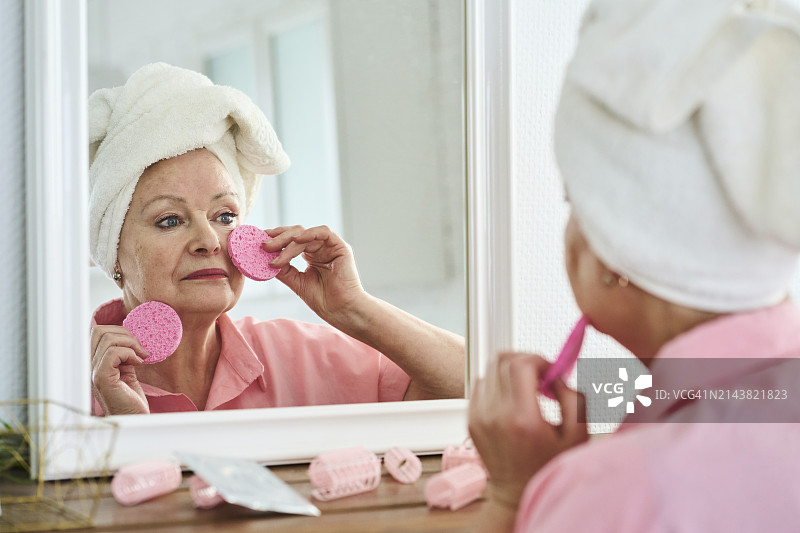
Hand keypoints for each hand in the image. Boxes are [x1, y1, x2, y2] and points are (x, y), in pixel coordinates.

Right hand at [91, 326, 149, 414]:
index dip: (118, 330)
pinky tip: (138, 363)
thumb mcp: (126, 369)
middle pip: (99, 331)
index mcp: (94, 362)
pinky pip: (113, 353)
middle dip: (125, 334)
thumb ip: (123, 354)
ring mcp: (93, 372)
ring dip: (131, 343)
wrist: (134, 418)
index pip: (96, 332)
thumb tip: (131, 335)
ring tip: (141, 356)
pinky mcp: (102, 378)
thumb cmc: (131, 398)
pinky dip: (130, 354)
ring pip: (108, 339)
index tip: (135, 343)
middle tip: (140, 349)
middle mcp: (89, 365)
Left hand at [264, 225, 366, 326]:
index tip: (258, 242)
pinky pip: (324, 232)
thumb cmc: (323, 300)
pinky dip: (309, 234)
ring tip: (273, 249)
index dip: (275, 239)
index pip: (291, 241)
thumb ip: (284, 269)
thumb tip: (265, 258)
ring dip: (287, 240)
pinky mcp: (340, 247)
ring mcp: (330, 247)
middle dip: (277, 238)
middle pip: (296, 234)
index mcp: (311, 255)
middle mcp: (320, 248)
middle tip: (263, 245)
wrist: (341, 310)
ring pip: (305, 234)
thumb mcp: (297, 282)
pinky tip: (296, 240)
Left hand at [468, 352, 587, 510]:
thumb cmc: (548, 466)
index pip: (520, 365)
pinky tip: (512, 400)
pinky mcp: (470, 419)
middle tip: (540, 377)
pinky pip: (480, 384)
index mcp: (522, 419)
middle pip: (501, 361)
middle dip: (525, 361)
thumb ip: (574, 398)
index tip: (550, 370)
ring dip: (510, 371)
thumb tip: (556, 375)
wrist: (516, 493)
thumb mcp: (578, 435)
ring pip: (490, 370)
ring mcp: (478, 416)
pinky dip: (497, 384)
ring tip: (527, 389)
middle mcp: (495, 415)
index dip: (538, 359)